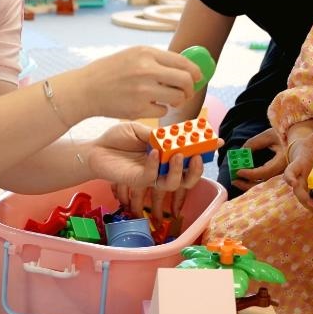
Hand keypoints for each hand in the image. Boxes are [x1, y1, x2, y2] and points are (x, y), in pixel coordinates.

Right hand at [66, 47, 201, 119]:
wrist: (85, 89)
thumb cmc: (109, 72)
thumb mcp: (132, 55)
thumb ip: (156, 59)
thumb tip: (185, 67)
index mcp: (146, 53)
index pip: (183, 62)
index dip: (195, 72)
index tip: (197, 77)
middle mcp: (146, 70)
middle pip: (185, 81)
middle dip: (190, 88)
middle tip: (186, 92)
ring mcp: (143, 90)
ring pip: (177, 97)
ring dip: (177, 100)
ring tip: (168, 100)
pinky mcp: (139, 108)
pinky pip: (163, 111)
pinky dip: (160, 110)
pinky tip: (149, 106)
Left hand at [89, 121, 212, 194]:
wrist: (96, 149)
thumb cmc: (118, 139)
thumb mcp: (139, 130)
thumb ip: (156, 134)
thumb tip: (174, 135)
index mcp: (166, 153)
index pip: (189, 154)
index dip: (205, 150)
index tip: (217, 141)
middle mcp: (162, 167)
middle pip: (188, 177)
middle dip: (196, 169)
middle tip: (197, 156)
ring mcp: (151, 176)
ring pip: (173, 183)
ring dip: (178, 171)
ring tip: (175, 155)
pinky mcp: (138, 181)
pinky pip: (151, 177)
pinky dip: (154, 165)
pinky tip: (152, 153)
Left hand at [231, 128, 284, 190]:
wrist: (299, 137)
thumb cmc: (283, 135)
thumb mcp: (268, 135)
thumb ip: (254, 143)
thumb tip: (241, 152)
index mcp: (282, 161)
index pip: (264, 172)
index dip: (250, 173)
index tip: (238, 171)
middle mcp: (282, 171)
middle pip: (264, 183)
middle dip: (247, 184)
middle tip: (234, 179)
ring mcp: (280, 174)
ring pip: (264, 185)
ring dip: (249, 184)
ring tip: (235, 180)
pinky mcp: (277, 173)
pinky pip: (265, 181)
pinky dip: (254, 181)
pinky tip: (243, 178)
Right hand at [281, 127, 312, 209]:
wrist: (306, 153)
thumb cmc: (309, 146)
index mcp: (297, 164)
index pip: (289, 171)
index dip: (289, 177)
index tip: (292, 182)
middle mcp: (298, 176)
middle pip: (296, 188)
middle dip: (303, 197)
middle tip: (311, 203)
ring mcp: (303, 184)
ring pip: (302, 197)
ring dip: (309, 205)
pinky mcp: (309, 189)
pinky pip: (309, 199)